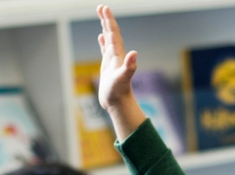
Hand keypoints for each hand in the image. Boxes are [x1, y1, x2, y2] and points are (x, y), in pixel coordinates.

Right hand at [96, 5, 146, 139]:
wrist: (119, 104)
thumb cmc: (119, 93)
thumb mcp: (123, 78)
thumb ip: (129, 66)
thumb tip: (134, 53)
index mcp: (118, 55)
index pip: (114, 34)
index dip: (109, 21)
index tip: (104, 8)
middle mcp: (117, 55)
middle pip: (112, 33)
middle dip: (107, 20)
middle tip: (101, 7)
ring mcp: (113, 61)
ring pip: (109, 40)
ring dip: (105, 28)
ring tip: (102, 16)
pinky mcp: (109, 67)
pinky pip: (105, 51)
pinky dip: (103, 43)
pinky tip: (101, 38)